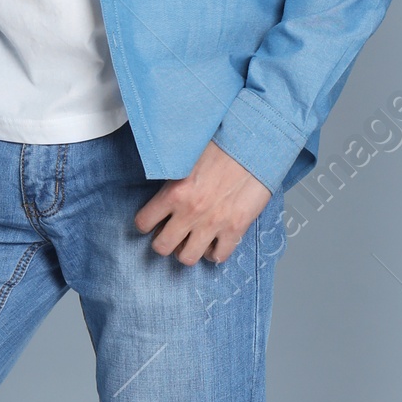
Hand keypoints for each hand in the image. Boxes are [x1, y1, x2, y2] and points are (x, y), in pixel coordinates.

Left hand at [134, 140, 271, 264]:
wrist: (257, 143)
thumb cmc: (224, 143)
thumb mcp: (187, 155)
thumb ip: (172, 173)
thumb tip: (163, 178)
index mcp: (174, 192)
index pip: (143, 222)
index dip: (146, 223)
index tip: (153, 221)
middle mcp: (190, 212)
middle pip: (162, 247)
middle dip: (164, 242)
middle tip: (172, 233)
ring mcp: (213, 224)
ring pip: (187, 258)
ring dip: (187, 250)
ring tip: (192, 240)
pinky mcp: (235, 228)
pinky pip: (219, 256)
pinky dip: (215, 253)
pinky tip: (215, 241)